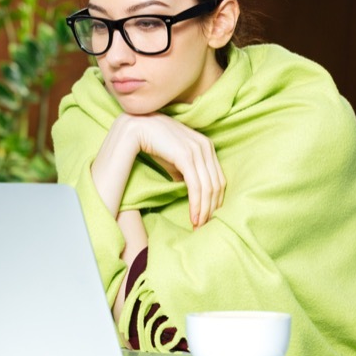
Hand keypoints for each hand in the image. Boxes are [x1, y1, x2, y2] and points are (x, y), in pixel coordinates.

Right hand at [93, 113, 224, 227]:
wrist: (137, 128)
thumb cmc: (155, 143)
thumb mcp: (175, 158)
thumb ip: (186, 172)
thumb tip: (190, 189)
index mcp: (207, 146)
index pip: (219, 178)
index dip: (216, 200)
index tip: (209, 216)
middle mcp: (206, 147)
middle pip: (217, 185)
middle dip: (212, 209)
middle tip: (206, 227)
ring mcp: (197, 151)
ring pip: (208, 188)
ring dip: (204, 211)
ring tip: (199, 226)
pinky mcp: (186, 157)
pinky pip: (196, 186)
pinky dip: (196, 204)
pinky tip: (193, 217)